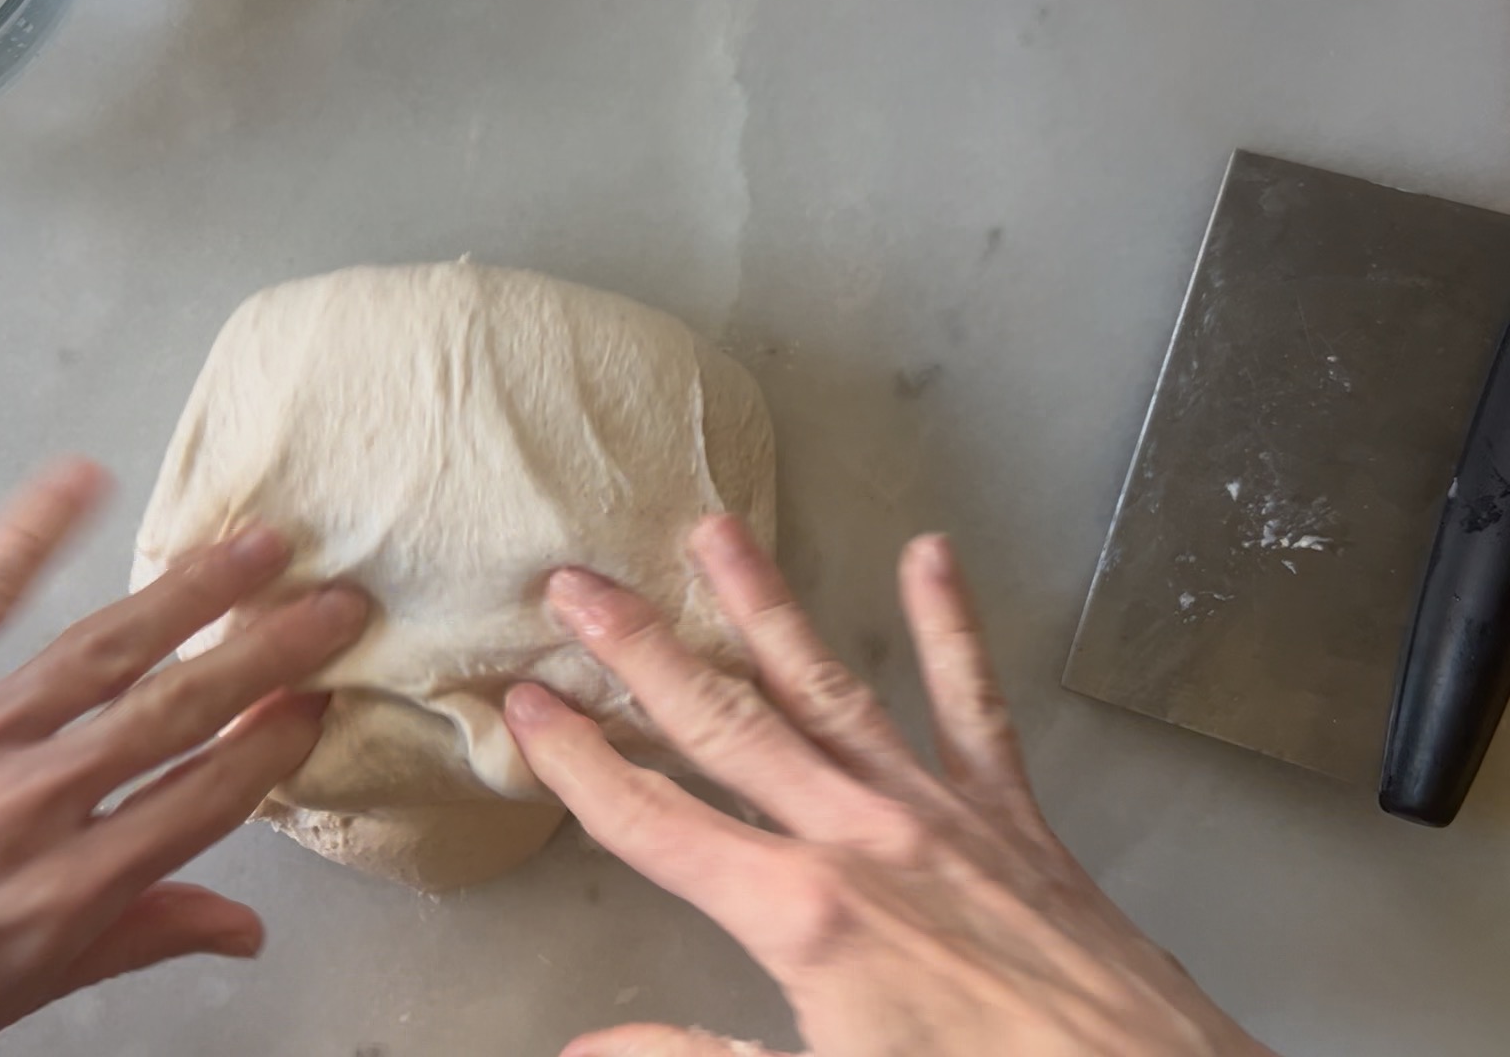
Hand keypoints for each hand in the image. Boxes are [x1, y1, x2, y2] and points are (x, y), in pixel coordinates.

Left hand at [0, 459, 369, 1056]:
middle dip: (272, 649)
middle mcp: (25, 807)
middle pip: (180, 707)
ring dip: (193, 589)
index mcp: (63, 895)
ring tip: (260, 545)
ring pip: (103, 647)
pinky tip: (81, 481)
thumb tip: (237, 926)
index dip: (276, 741)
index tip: (319, 700)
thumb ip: (127, 939)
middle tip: (338, 602)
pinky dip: (29, 533)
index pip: (208, 794)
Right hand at [507, 517, 1272, 1056]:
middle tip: (578, 584)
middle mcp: (859, 838)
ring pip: (828, 688)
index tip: (525, 704)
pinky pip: (972, 707)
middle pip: (724, 724)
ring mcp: (938, 814)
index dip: (578, 761)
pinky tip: (928, 558)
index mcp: (801, 913)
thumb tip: (582, 1049)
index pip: (655, 822)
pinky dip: (950, 629)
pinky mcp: (1010, 818)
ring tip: (715, 531)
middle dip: (641, 650)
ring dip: (764, 606)